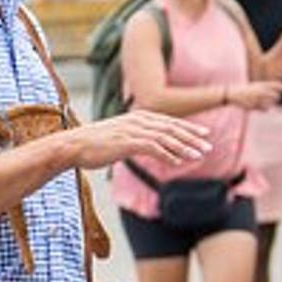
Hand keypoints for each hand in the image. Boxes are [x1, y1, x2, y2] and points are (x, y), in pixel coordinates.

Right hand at [63, 111, 210, 169]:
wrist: (72, 145)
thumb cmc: (93, 144)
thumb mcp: (119, 138)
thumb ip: (135, 140)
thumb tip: (146, 146)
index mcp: (137, 118)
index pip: (169, 122)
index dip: (188, 128)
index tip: (204, 134)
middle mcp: (138, 121)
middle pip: (171, 128)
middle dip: (192, 137)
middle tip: (209, 146)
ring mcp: (132, 131)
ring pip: (166, 138)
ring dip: (184, 147)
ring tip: (199, 155)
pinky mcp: (127, 142)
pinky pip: (153, 148)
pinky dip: (168, 155)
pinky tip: (179, 163)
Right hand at [228, 79, 281, 110]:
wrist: (232, 94)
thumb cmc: (247, 90)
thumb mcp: (256, 87)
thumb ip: (267, 89)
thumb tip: (278, 96)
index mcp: (261, 85)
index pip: (276, 85)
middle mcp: (261, 91)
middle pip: (276, 96)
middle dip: (276, 99)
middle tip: (274, 98)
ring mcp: (258, 98)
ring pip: (271, 104)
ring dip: (269, 104)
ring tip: (260, 101)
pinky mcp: (254, 105)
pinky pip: (265, 109)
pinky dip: (264, 109)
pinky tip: (257, 106)